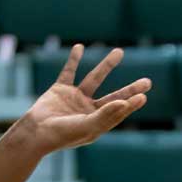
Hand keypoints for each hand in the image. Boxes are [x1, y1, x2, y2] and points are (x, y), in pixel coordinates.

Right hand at [22, 44, 150, 152]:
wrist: (34, 132)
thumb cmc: (62, 134)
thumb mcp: (87, 126)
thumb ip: (106, 115)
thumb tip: (125, 103)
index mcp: (97, 123)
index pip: (119, 111)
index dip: (131, 103)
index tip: (143, 95)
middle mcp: (88, 110)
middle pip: (114, 96)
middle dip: (130, 89)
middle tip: (147, 82)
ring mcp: (75, 99)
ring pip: (94, 79)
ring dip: (106, 65)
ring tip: (119, 52)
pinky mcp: (60, 90)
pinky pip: (69, 72)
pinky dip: (73, 60)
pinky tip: (79, 47)